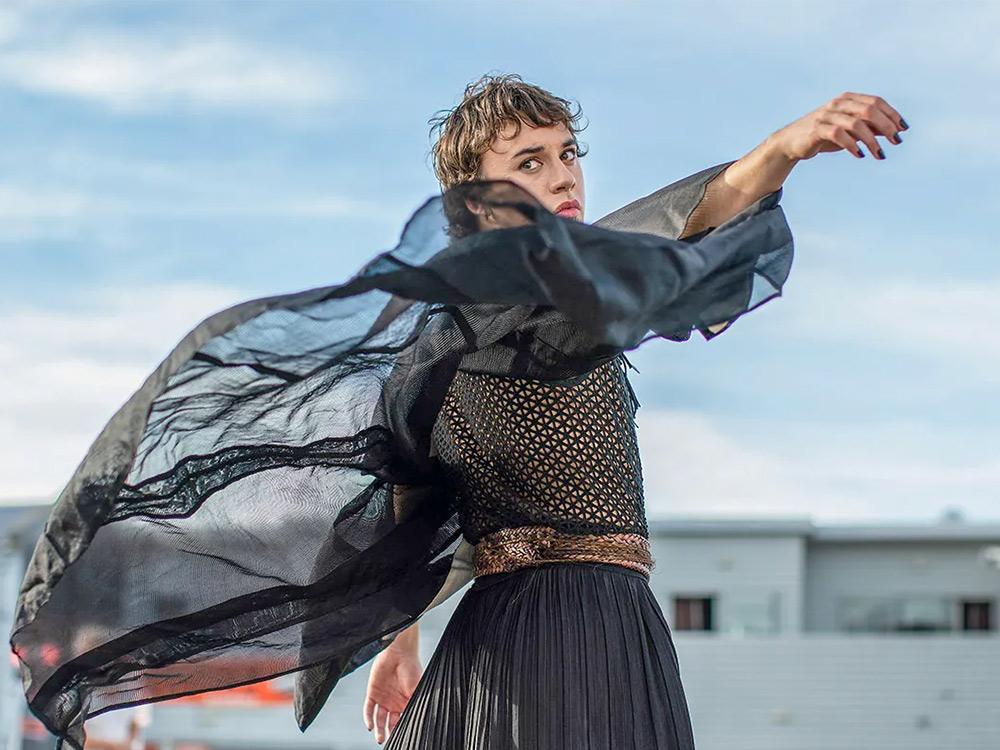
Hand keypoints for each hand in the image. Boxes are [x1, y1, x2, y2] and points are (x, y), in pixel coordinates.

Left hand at [363, 647, 422, 743]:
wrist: (400, 653)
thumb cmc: (412, 669)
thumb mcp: (417, 690)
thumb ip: (415, 704)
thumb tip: (422, 721)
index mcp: (405, 703)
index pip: (402, 720)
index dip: (400, 729)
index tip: (401, 738)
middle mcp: (394, 703)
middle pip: (390, 722)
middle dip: (388, 733)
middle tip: (387, 741)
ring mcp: (383, 698)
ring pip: (379, 718)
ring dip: (378, 729)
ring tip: (379, 738)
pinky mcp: (373, 692)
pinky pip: (368, 708)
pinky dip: (368, 717)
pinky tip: (370, 726)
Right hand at [770, 92, 908, 161]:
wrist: (790, 143)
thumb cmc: (823, 136)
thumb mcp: (849, 131)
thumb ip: (869, 128)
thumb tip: (895, 130)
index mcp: (848, 99)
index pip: (876, 102)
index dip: (892, 115)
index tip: (902, 130)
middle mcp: (838, 104)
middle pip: (869, 110)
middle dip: (886, 126)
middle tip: (896, 141)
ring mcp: (827, 115)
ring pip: (856, 124)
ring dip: (872, 140)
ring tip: (879, 154)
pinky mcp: (817, 129)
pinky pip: (839, 135)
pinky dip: (852, 145)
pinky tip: (860, 155)